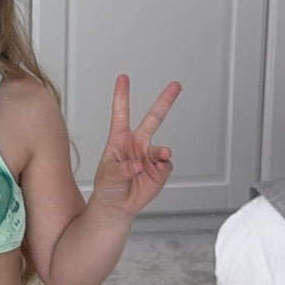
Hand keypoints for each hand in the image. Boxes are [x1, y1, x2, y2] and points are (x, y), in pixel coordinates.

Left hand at [91, 74, 181, 220]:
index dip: (122, 95)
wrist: (117, 206)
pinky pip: (166, 165)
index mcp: (120, 139)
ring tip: (163, 155)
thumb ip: (122, 169)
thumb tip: (138, 164)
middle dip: (165, 101)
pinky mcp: (160, 170)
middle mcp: (137, 144)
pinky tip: (157, 171)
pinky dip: (163, 168)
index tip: (123, 78)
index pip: (121, 113)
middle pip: (153, 118)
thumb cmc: (108, 186)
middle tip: (175, 86)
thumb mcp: (108, 176)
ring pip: (161, 148)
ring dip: (163, 152)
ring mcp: (150, 156)